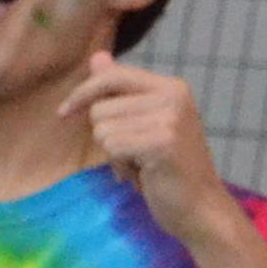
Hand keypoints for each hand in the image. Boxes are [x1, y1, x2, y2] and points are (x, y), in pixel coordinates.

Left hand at [62, 54, 237, 241]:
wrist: (201, 210)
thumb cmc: (170, 171)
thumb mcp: (145, 125)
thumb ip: (121, 91)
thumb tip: (96, 57)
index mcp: (171, 87)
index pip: (113, 76)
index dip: (84, 92)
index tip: (64, 112)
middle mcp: (172, 96)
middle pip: (101, 107)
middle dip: (107, 137)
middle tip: (136, 157)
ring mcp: (169, 119)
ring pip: (103, 130)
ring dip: (114, 156)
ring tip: (142, 167)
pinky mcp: (162, 143)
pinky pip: (112, 148)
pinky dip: (120, 167)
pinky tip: (143, 176)